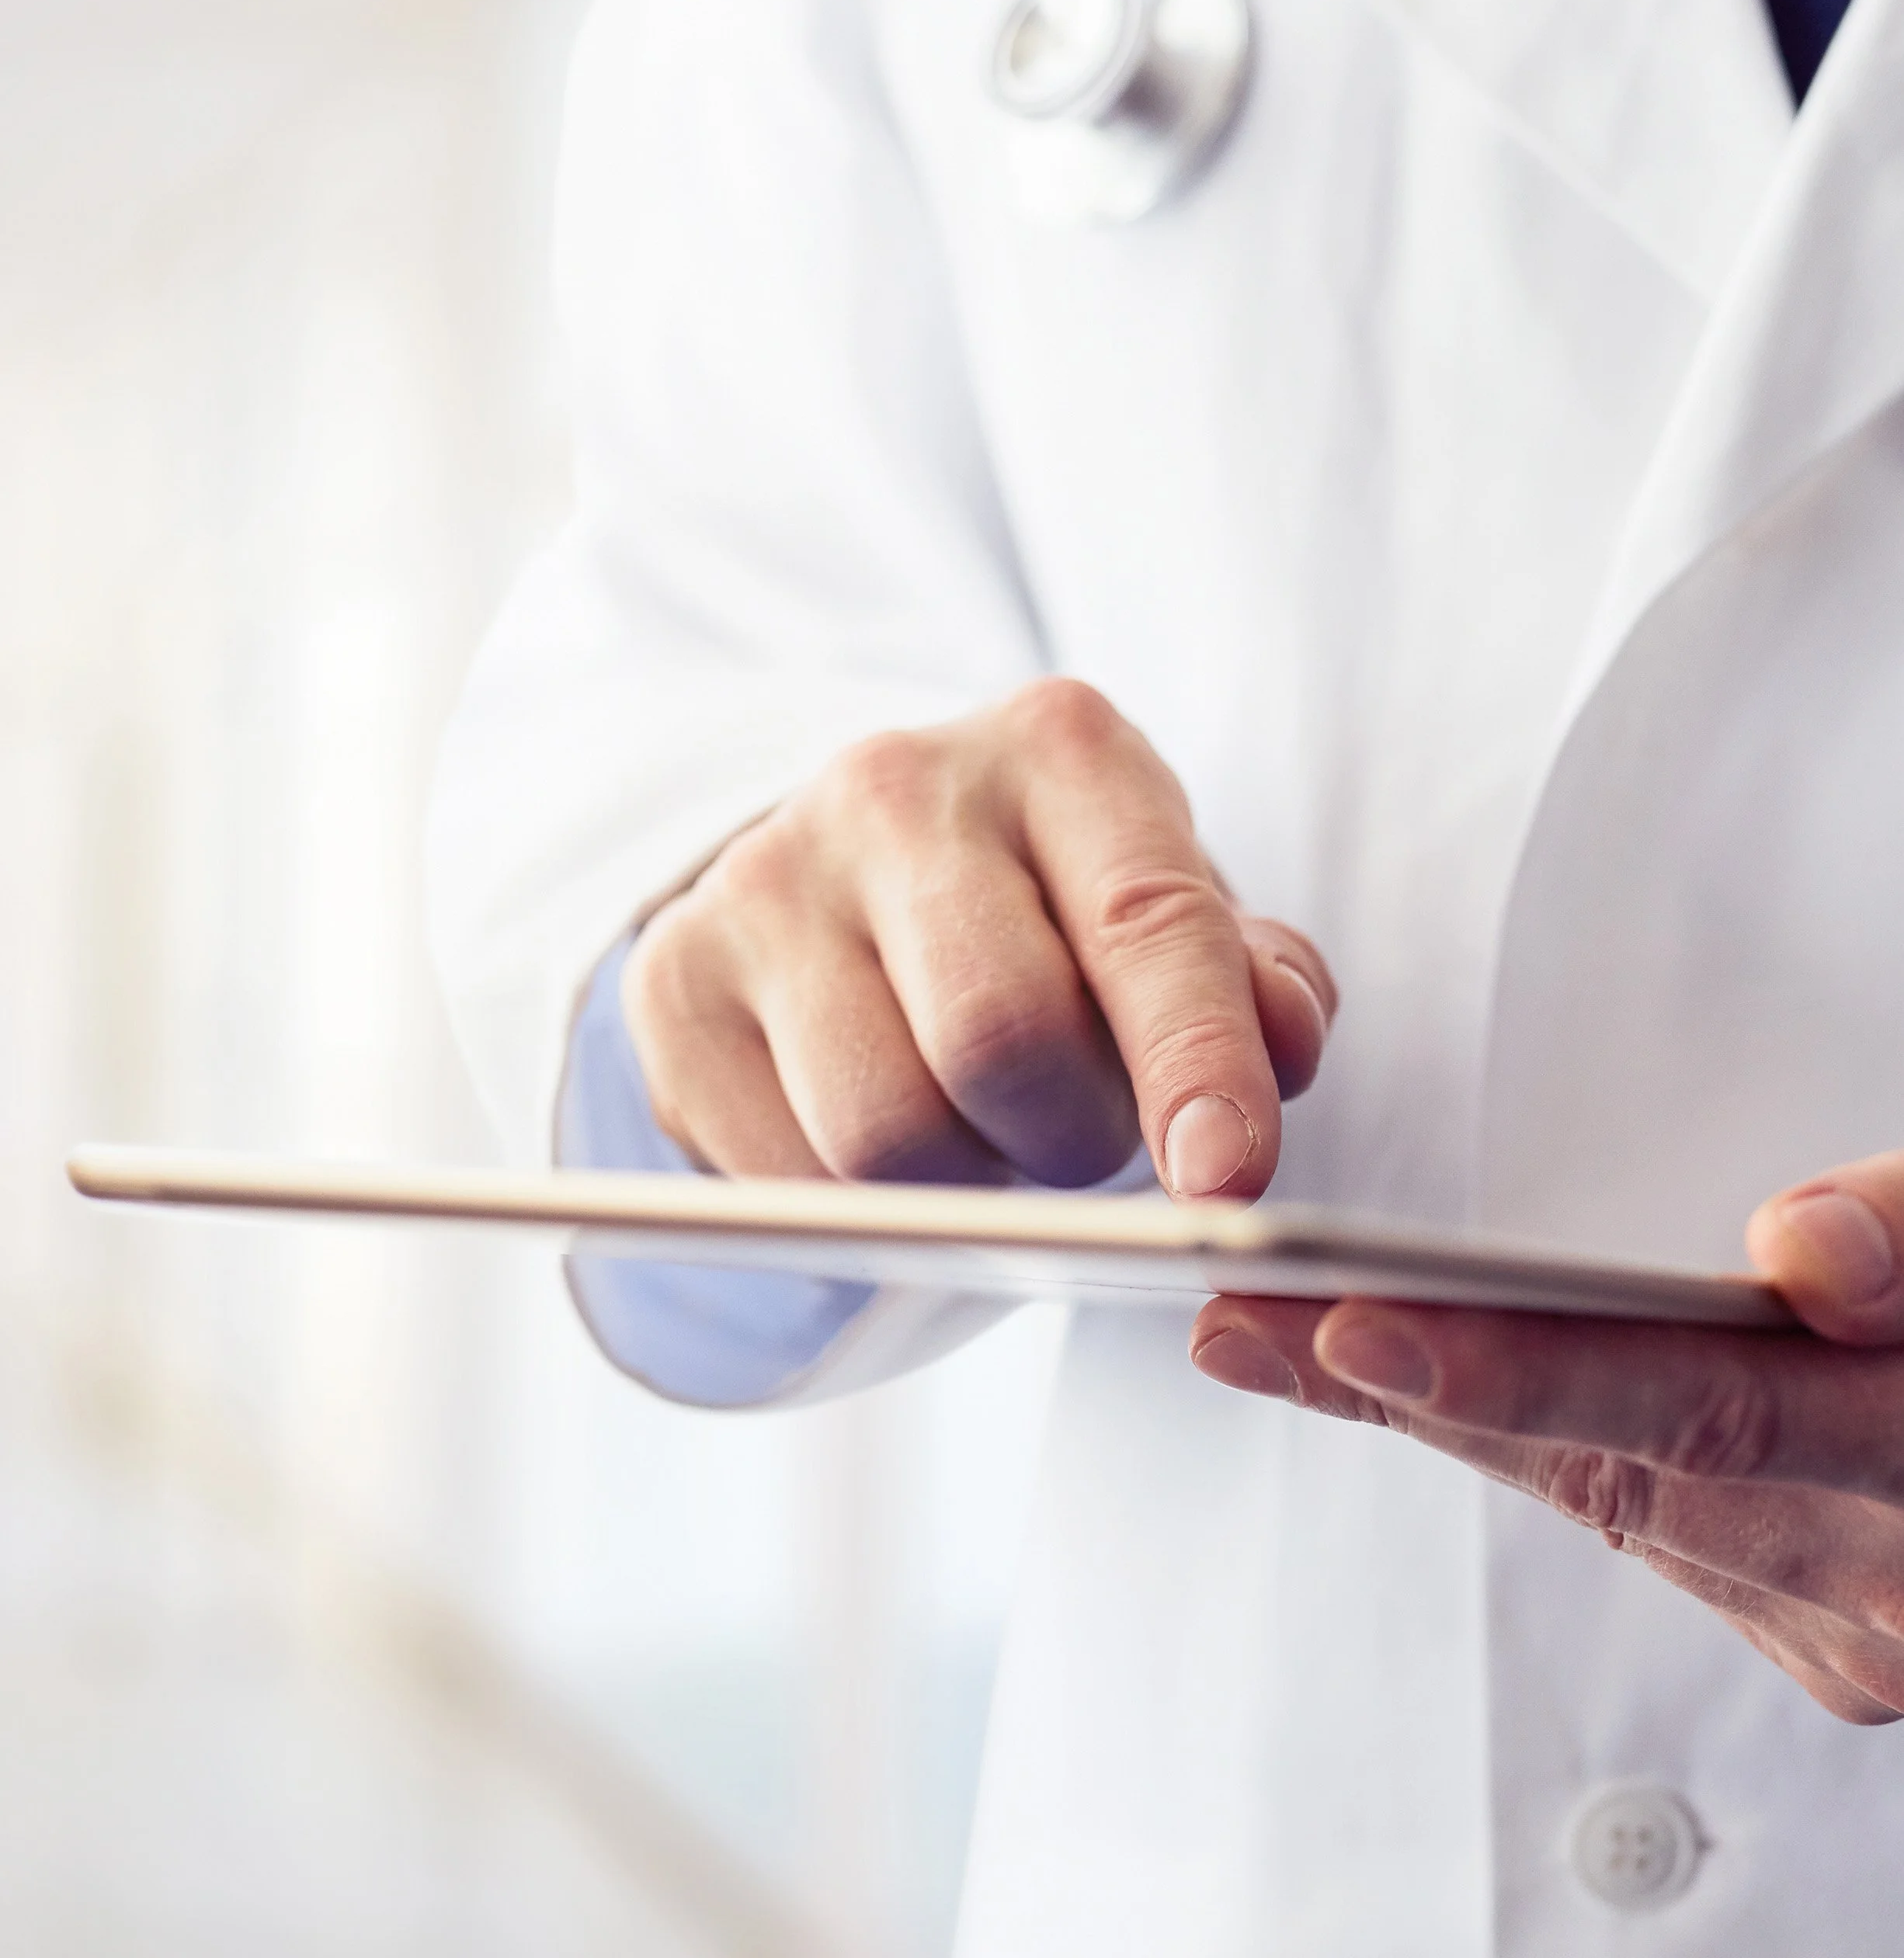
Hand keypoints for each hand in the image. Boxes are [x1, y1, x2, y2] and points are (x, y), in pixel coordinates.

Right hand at [624, 678, 1336, 1192]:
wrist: (851, 872)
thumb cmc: (1046, 907)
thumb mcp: (1164, 913)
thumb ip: (1248, 979)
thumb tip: (1283, 1040)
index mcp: (1056, 749)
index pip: (1146, 924)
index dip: (1196, 1064)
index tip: (1228, 1181)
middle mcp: (896, 788)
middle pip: (998, 1037)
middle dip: (1070, 1140)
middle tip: (1079, 1139)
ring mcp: (765, 879)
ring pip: (882, 1132)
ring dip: (964, 1183)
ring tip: (980, 1128)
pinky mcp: (674, 982)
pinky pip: (786, 1178)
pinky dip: (862, 1208)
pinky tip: (883, 1133)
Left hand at [1190, 1151, 1903, 1723]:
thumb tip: (1805, 1256)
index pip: (1697, 1409)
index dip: (1513, 1368)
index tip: (1350, 1319)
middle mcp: (1895, 1577)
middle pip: (1618, 1463)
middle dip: (1412, 1389)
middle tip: (1237, 1319)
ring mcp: (1864, 1618)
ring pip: (1613, 1497)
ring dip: (1443, 1414)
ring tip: (1274, 1337)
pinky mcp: (1833, 1620)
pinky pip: (1650, 1518)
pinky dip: (1530, 1443)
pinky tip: (1413, 1385)